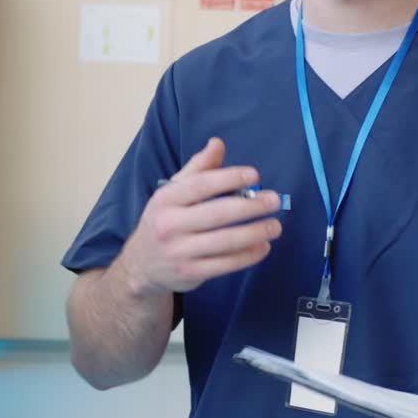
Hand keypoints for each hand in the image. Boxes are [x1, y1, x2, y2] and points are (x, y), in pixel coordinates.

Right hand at [120, 137, 282, 296]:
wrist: (142, 265)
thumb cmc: (164, 220)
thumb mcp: (172, 192)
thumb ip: (197, 168)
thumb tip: (218, 143)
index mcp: (165, 199)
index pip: (201, 185)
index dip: (230, 178)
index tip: (255, 175)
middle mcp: (169, 225)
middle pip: (218, 213)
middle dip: (251, 206)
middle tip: (274, 200)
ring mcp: (180, 251)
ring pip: (226, 241)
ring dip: (255, 233)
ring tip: (275, 226)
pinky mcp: (191, 273)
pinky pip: (226, 264)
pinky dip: (249, 255)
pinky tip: (263, 247)